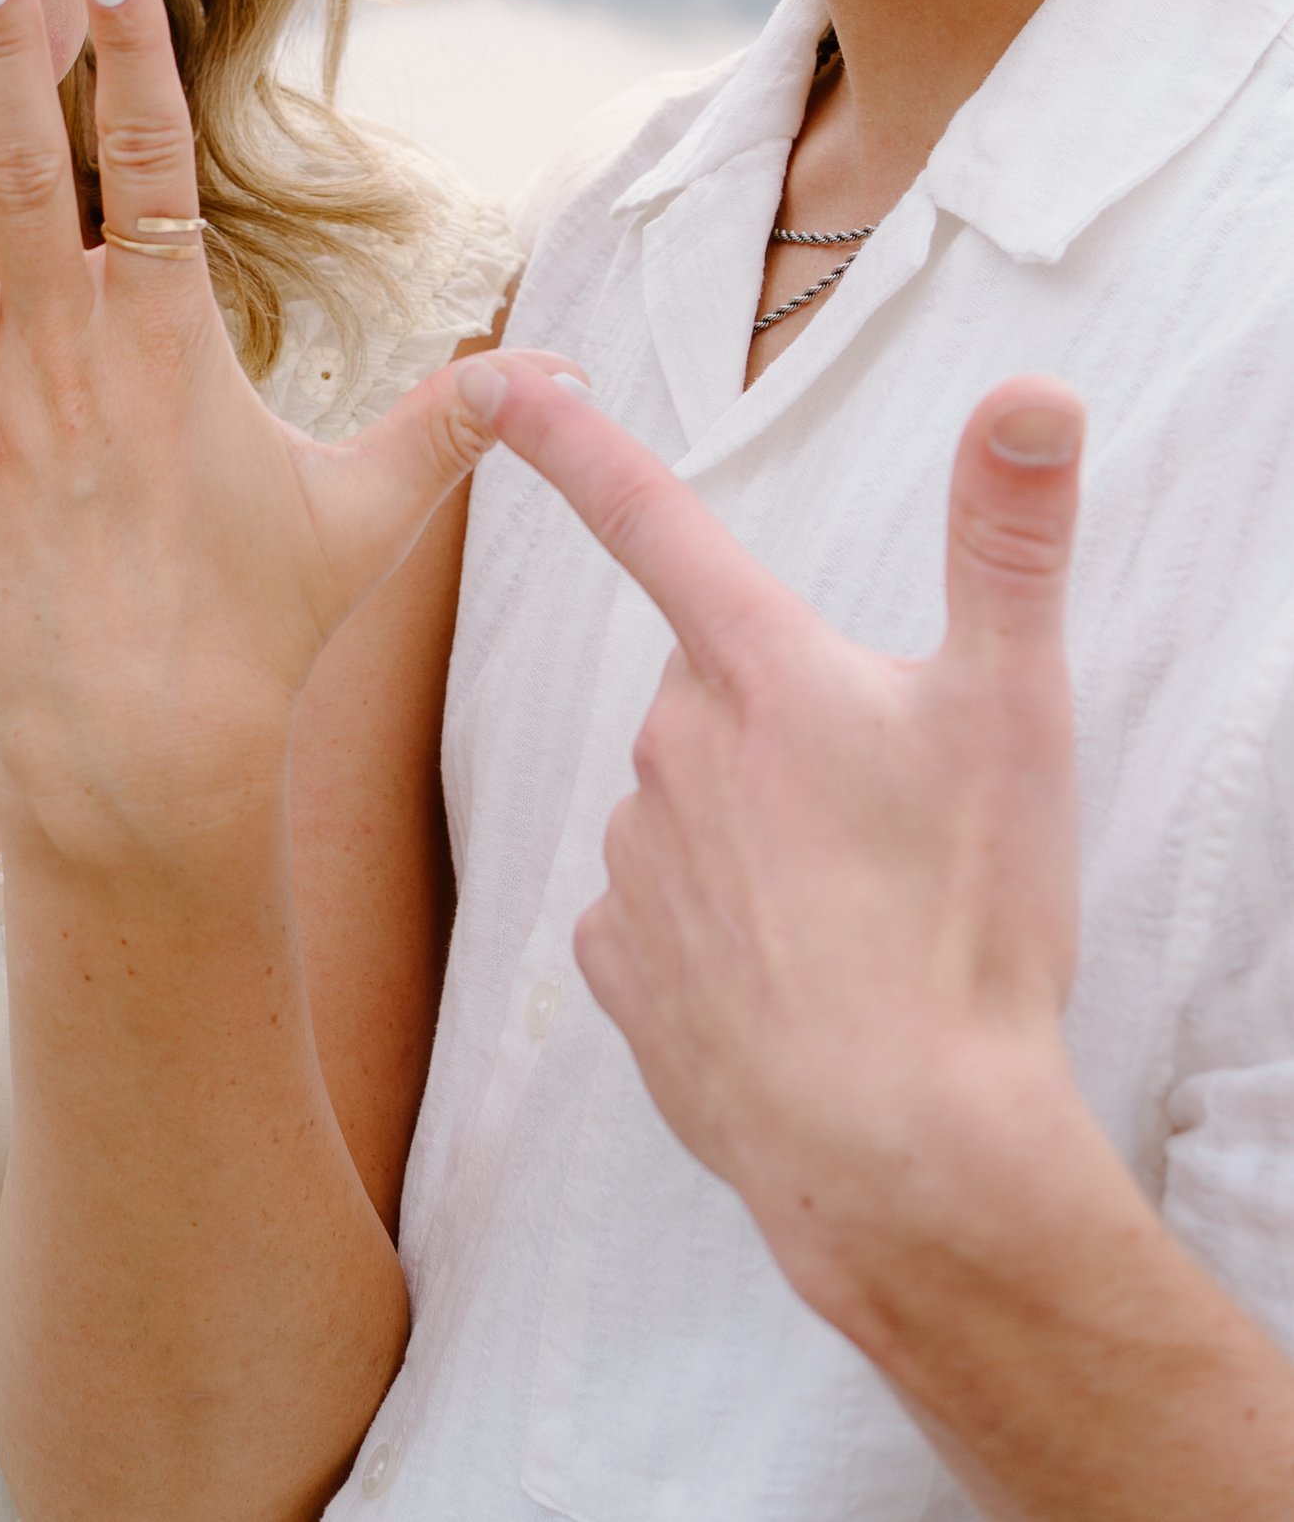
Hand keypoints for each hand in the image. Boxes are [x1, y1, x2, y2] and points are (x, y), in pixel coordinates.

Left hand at [0, 0, 509, 857]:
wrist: (146, 762)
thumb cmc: (258, 636)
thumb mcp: (368, 515)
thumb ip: (448, 426)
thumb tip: (561, 375)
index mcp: (171, 341)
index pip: (159, 164)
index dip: (136, 59)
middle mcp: (70, 354)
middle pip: (29, 172)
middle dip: (7, 58)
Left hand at [460, 358, 1086, 1323]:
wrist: (904, 1150)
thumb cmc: (962, 925)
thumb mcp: (1012, 711)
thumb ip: (1010, 541)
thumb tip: (1032, 389)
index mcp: (757, 671)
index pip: (649, 516)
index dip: (570, 440)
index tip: (495, 379)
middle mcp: (669, 745)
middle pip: (717, 695)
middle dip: (787, 736)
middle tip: (889, 828)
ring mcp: (632, 860)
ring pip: (691, 810)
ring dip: (759, 846)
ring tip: (857, 928)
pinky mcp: (616, 970)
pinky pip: (659, 920)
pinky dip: (717, 942)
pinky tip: (787, 991)